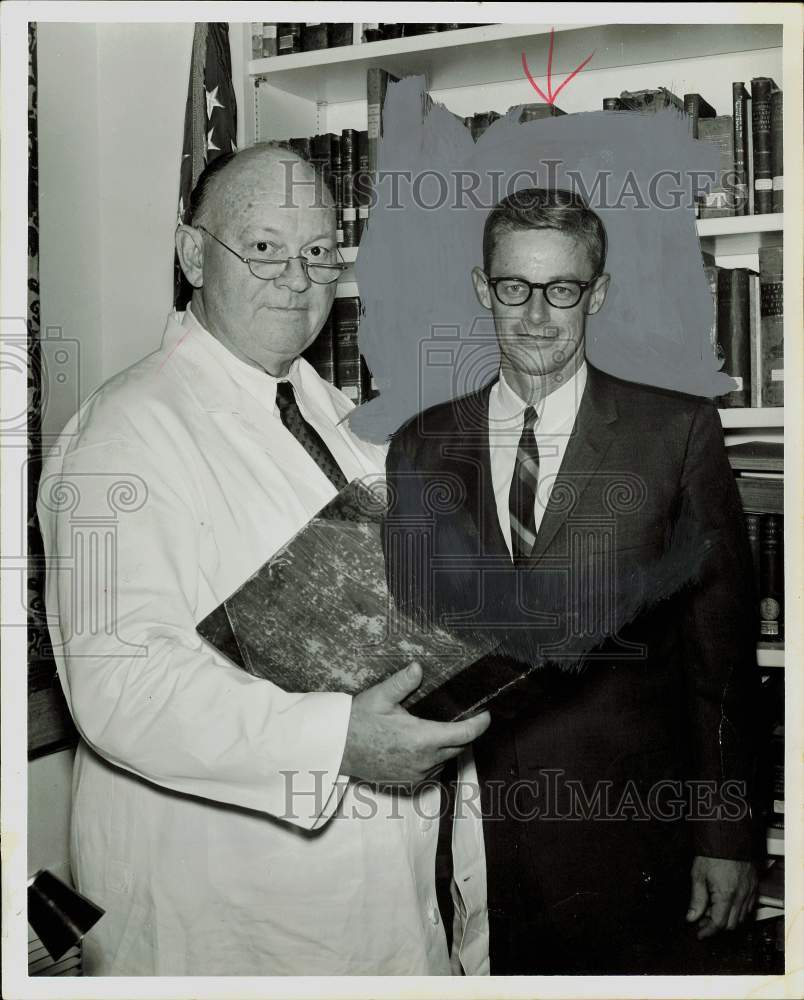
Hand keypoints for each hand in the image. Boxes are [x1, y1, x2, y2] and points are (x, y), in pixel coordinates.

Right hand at [339, 662, 490, 785]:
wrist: (338, 749)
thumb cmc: (357, 721)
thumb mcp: (379, 697)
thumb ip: (401, 683)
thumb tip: (417, 667)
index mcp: (421, 739)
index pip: (464, 734)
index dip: (480, 724)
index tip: (486, 713)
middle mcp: (423, 761)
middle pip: (459, 747)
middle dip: (466, 733)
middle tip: (465, 715)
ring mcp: (416, 774)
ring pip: (446, 760)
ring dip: (449, 746)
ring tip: (443, 728)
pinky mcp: (409, 782)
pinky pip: (433, 771)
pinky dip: (436, 758)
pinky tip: (426, 745)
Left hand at [685, 855, 757, 938]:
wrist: (728, 837)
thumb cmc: (712, 853)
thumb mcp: (698, 875)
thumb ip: (696, 899)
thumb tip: (691, 917)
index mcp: (726, 895)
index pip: (718, 923)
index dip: (708, 931)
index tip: (700, 934)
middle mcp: (741, 896)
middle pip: (731, 924)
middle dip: (716, 926)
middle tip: (702, 921)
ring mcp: (750, 892)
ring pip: (741, 917)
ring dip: (727, 919)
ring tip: (712, 910)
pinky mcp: (754, 887)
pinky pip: (749, 907)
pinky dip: (738, 911)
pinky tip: (726, 903)